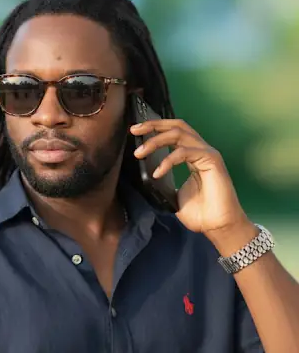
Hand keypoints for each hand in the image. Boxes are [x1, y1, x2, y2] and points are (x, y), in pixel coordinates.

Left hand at [130, 116, 249, 237]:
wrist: (218, 227)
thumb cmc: (201, 213)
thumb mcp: (174, 195)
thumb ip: (163, 182)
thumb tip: (145, 178)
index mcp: (192, 155)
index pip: (174, 132)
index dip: (155, 129)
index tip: (135, 132)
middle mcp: (200, 150)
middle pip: (177, 126)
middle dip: (153, 125)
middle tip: (134, 131)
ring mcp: (207, 154)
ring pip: (179, 135)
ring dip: (156, 141)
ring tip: (140, 153)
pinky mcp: (212, 160)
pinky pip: (185, 152)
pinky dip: (168, 160)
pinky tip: (158, 172)